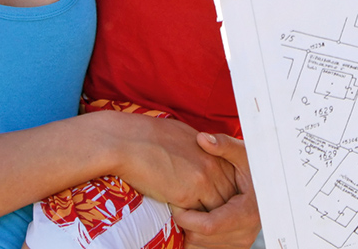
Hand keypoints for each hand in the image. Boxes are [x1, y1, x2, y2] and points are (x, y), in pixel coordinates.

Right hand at [102, 113, 236, 210]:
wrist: (127, 141)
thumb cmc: (147, 136)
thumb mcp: (182, 135)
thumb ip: (198, 149)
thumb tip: (200, 156)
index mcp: (211, 150)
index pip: (230, 178)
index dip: (222, 190)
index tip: (213, 198)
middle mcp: (212, 165)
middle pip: (227, 194)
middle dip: (219, 206)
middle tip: (208, 215)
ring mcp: (202, 180)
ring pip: (216, 208)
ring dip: (207, 216)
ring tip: (197, 222)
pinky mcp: (186, 195)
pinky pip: (198, 215)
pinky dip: (192, 220)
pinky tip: (182, 219)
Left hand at [171, 133, 259, 248]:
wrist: (271, 186)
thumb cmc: (256, 167)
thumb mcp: (243, 153)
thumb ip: (224, 145)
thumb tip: (202, 138)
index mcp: (248, 211)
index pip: (208, 226)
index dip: (187, 217)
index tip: (176, 203)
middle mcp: (246, 232)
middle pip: (202, 239)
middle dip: (186, 223)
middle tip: (179, 204)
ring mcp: (241, 242)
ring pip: (201, 247)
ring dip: (190, 232)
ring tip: (188, 212)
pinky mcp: (236, 247)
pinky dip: (196, 239)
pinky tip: (195, 221)